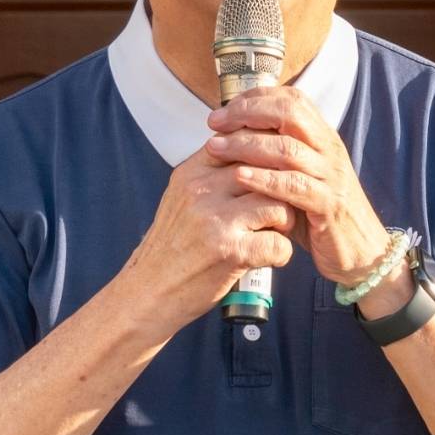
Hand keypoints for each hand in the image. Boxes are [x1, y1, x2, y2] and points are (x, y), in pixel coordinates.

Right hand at [118, 144, 296, 336]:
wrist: (149, 291)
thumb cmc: (170, 249)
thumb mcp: (181, 199)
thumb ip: (211, 176)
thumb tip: (252, 155)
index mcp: (191, 174)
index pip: (242, 143)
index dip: (267, 156)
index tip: (275, 172)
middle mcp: (203, 191)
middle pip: (266, 172)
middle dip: (281, 191)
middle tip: (280, 209)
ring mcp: (217, 221)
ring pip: (278, 205)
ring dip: (285, 223)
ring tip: (274, 233)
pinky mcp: (232, 252)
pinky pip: (279, 244)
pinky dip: (281, 254)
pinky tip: (267, 258)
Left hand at [201, 86, 400, 295]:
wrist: (363, 253)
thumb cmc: (322, 217)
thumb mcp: (301, 180)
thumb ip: (276, 160)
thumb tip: (234, 141)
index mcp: (323, 139)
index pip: (291, 99)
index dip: (255, 98)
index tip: (224, 111)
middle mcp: (329, 151)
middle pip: (289, 113)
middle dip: (247, 113)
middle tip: (215, 124)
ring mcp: (331, 177)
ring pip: (288, 148)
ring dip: (246, 144)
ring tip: (215, 147)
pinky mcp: (328, 205)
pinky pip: (294, 186)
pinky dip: (264, 179)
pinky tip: (239, 176)